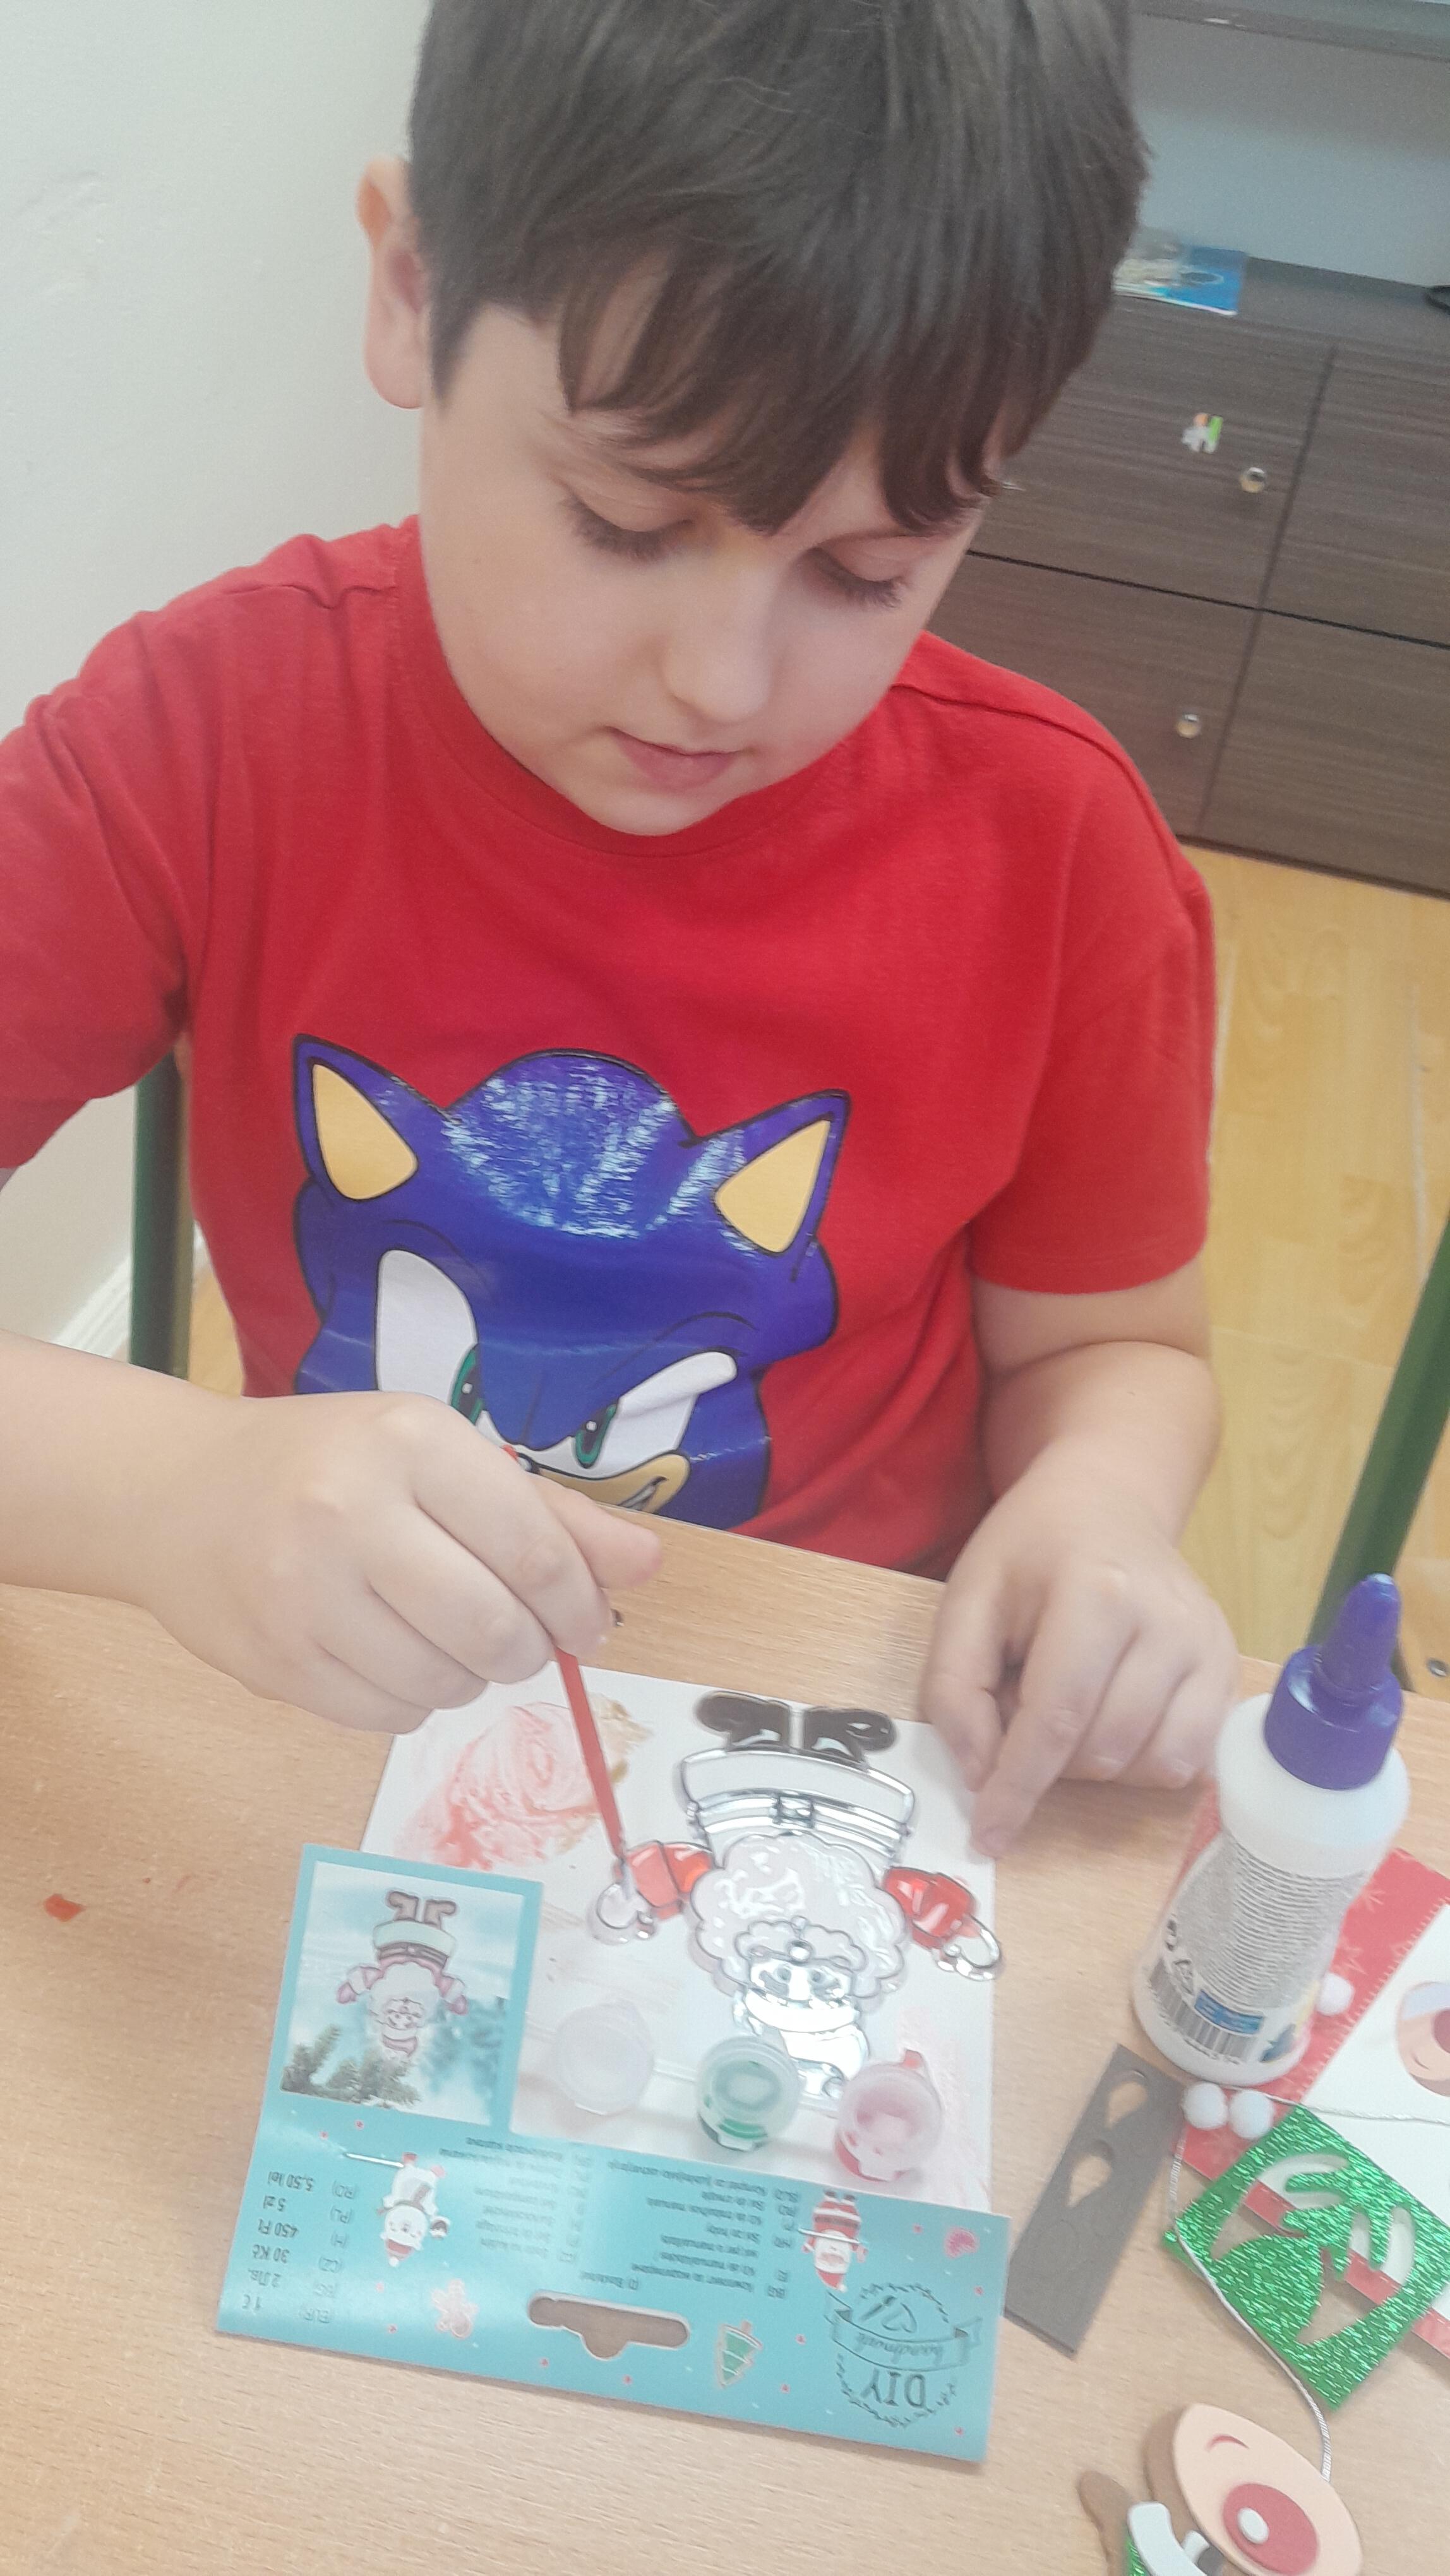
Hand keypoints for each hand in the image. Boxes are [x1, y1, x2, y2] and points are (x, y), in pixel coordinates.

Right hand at [129, 1390, 659, 1730]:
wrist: (175, 1495)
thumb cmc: (328, 1464)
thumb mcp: (439, 1455)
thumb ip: (548, 1513)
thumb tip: (647, 1566)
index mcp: (407, 1443)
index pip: (532, 1549)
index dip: (581, 1602)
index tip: (590, 1621)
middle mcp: (350, 1513)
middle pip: (494, 1628)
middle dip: (531, 1649)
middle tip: (524, 1638)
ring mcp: (303, 1595)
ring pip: (445, 1684)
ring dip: (472, 1677)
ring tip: (450, 1638)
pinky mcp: (275, 1663)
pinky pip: (389, 1717)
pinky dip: (416, 1701)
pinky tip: (396, 1656)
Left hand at [921, 1450, 1236, 1853]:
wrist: (1107, 1501)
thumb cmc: (1031, 1550)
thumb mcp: (967, 1597)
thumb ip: (956, 1686)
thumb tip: (979, 1775)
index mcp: (1097, 1593)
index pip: (1055, 1719)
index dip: (1017, 1787)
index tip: (988, 1837)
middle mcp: (1167, 1622)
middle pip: (1101, 1750)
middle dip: (1047, 1759)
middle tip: (1022, 1700)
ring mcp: (1209, 1647)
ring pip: (1148, 1766)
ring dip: (1092, 1765)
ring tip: (1069, 1702)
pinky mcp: (1229, 1669)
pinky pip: (1188, 1762)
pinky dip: (1139, 1764)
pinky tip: (1111, 1720)